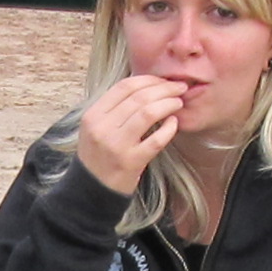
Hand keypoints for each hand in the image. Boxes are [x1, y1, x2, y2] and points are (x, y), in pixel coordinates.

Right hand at [74, 73, 193, 195]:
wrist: (92, 191)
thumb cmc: (99, 156)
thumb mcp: (96, 128)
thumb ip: (114, 108)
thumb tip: (146, 86)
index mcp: (93, 115)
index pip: (124, 87)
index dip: (148, 79)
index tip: (163, 80)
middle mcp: (102, 128)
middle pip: (138, 97)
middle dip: (164, 88)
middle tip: (179, 87)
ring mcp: (117, 146)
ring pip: (148, 113)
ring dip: (168, 104)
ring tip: (178, 103)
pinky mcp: (131, 162)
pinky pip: (156, 140)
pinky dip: (169, 128)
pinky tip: (174, 123)